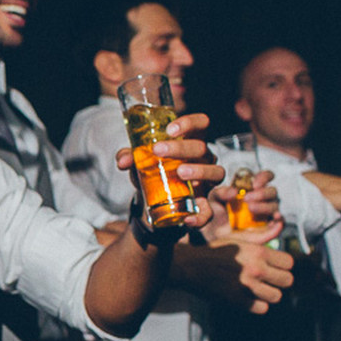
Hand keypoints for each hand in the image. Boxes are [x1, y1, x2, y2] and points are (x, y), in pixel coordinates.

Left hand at [115, 113, 224, 229]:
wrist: (151, 201)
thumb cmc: (151, 171)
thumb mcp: (138, 162)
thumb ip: (130, 157)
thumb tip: (123, 161)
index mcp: (190, 142)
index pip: (201, 124)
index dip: (190, 122)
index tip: (169, 130)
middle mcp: (203, 159)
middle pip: (201, 148)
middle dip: (181, 148)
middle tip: (158, 151)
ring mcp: (207, 181)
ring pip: (216, 172)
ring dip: (199, 171)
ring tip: (180, 172)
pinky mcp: (204, 204)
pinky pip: (209, 211)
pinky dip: (201, 216)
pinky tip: (188, 218)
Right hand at [202, 234, 294, 313]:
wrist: (188, 266)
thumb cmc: (213, 251)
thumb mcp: (237, 240)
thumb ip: (260, 241)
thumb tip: (279, 233)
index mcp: (258, 252)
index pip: (289, 263)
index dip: (281, 265)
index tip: (272, 267)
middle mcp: (256, 268)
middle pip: (287, 280)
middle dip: (278, 280)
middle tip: (266, 279)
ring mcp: (248, 286)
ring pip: (277, 296)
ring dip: (267, 294)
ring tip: (257, 289)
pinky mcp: (238, 301)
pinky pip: (262, 308)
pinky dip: (256, 305)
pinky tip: (247, 297)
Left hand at [203, 170, 279, 241]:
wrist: (213, 232)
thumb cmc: (215, 211)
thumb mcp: (213, 199)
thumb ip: (221, 192)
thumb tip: (234, 192)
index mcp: (252, 187)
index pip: (266, 177)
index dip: (264, 177)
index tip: (255, 183)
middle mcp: (262, 199)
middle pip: (272, 191)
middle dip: (262, 193)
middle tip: (247, 199)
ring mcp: (266, 214)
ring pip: (275, 206)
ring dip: (265, 206)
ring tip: (251, 208)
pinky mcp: (268, 229)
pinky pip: (280, 225)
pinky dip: (280, 222)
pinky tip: (275, 220)